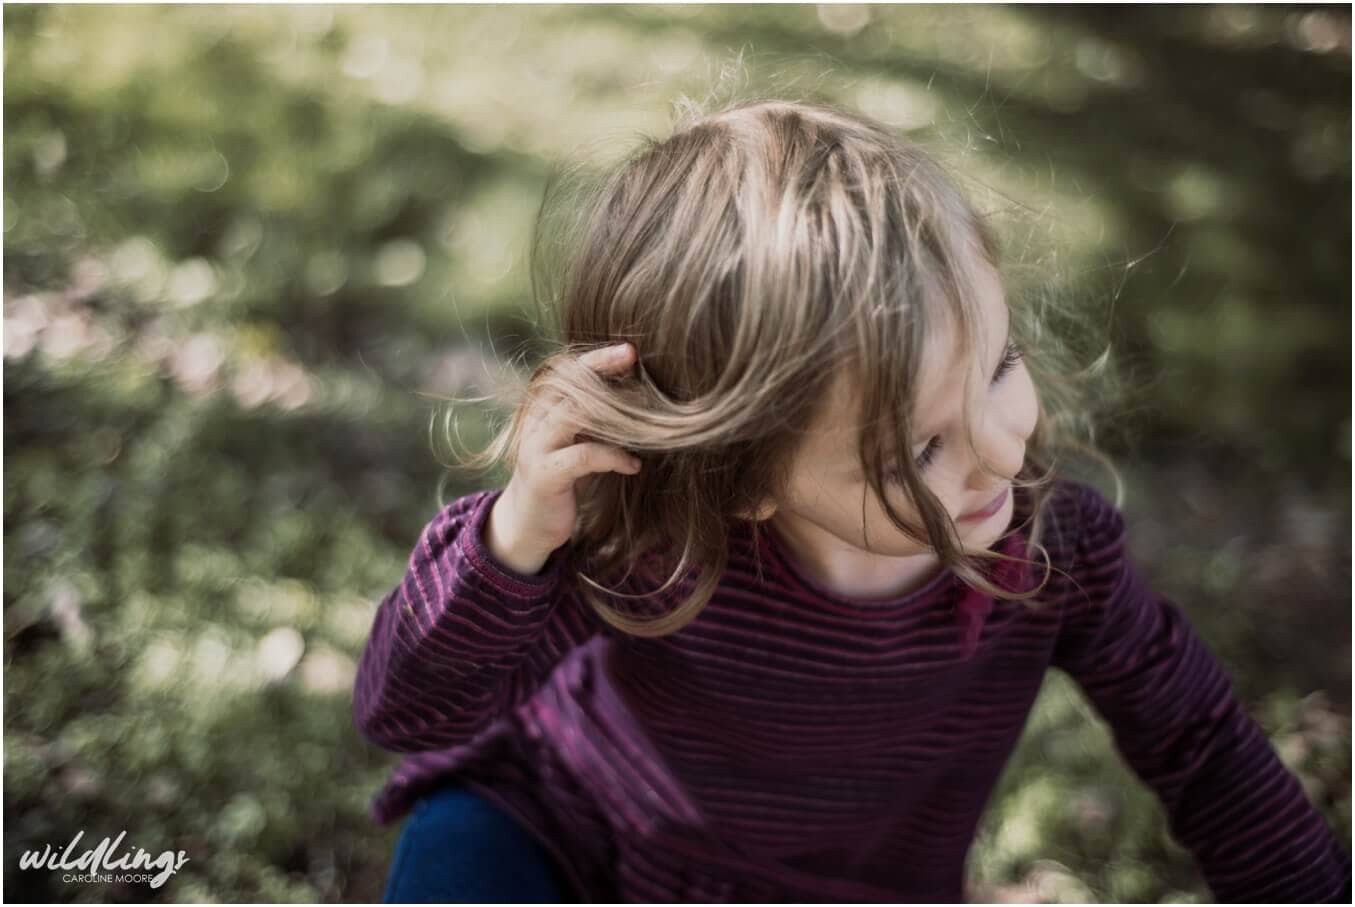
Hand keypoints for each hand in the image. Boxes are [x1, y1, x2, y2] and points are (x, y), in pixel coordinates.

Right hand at [484, 343, 641, 574]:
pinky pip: (583, 455)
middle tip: (634, 359)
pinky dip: (613, 456)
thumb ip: (593, 420)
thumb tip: (638, 397)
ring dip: (612, 413)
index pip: (565, 372)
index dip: (595, 359)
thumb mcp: (576, 442)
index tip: (628, 350)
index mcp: (543, 410)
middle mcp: (535, 423)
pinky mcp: (545, 475)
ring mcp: (536, 447)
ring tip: (644, 417)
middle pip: (565, 383)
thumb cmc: (562, 479)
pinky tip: (633, 465)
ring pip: (571, 414)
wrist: (528, 524)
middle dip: (601, 368)